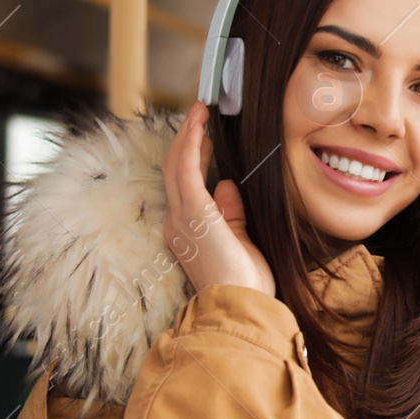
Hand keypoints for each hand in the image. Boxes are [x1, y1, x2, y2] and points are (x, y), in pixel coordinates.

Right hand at [163, 102, 275, 296]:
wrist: (239, 306)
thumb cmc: (244, 284)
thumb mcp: (239, 241)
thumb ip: (230, 213)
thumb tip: (226, 185)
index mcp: (187, 232)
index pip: (185, 187)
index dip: (193, 158)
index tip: (205, 138)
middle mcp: (177, 223)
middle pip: (175, 171)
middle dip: (187, 140)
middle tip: (200, 116)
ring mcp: (181, 217)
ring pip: (177, 165)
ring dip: (187, 135)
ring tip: (198, 112)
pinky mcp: (193, 212)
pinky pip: (185, 169)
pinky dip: (190, 143)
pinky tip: (198, 125)